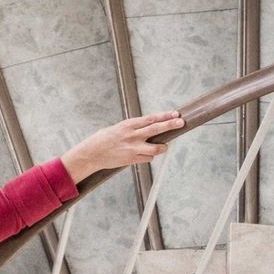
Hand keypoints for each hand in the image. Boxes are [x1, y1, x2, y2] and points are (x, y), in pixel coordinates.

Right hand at [60, 111, 183, 183]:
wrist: (91, 154)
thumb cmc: (103, 139)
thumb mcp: (118, 128)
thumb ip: (134, 128)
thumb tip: (150, 127)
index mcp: (128, 125)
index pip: (151, 118)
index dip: (164, 116)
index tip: (175, 113)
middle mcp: (132, 136)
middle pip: (156, 129)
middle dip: (170, 125)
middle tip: (181, 123)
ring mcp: (133, 148)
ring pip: (156, 148)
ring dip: (162, 147)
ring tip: (164, 146)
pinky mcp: (132, 159)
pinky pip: (147, 158)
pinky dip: (148, 156)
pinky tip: (143, 155)